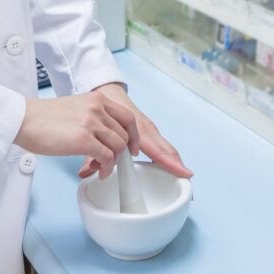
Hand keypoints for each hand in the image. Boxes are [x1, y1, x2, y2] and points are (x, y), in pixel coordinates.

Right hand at [14, 89, 140, 180]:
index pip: (128, 117)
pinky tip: (99, 171)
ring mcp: (91, 123)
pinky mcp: (82, 140)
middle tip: (112, 162)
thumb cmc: (44, 118)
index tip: (132, 148)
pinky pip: (106, 157)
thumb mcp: (76, 107)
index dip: (134, 136)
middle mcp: (97, 108)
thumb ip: (94, 117)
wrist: (23, 119)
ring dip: (113, 162)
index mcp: (97, 99)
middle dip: (122, 153)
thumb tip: (106, 137)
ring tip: (102, 168)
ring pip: (118, 147)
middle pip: (125, 134)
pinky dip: (106, 168)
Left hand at [78, 84, 192, 180]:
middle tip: (189, 181)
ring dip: (175, 162)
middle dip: (178, 166)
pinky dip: (169, 157)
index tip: (185, 173)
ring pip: (166, 148)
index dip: (171, 164)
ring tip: (185, 177)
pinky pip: (162, 146)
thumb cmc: (104, 111)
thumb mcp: (95, 133)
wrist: (109, 92)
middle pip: (167, 150)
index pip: (157, 151)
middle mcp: (148, 129)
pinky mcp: (150, 130)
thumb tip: (84, 173)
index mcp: (136, 130)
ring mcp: (151, 129)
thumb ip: (91, 155)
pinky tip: (174, 167)